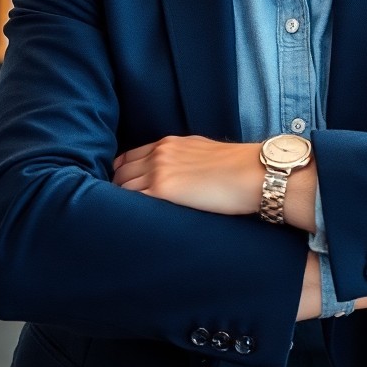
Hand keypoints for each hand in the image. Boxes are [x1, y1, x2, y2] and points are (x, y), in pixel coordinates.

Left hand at [113, 136, 262, 215]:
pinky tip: (127, 222)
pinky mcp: (161, 191)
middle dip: (116, 188)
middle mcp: (159, 154)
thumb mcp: (202, 150)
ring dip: (118, 202)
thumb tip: (178, 172)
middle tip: (118, 208)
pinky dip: (124, 210)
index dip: (122, 173)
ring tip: (121, 219)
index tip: (121, 187)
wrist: (250, 172)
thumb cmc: (236, 165)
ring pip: (121, 187)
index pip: (129, 157)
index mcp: (168, 143)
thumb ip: (183, 156)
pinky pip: (129, 200)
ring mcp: (158, 171)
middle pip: (120, 172)